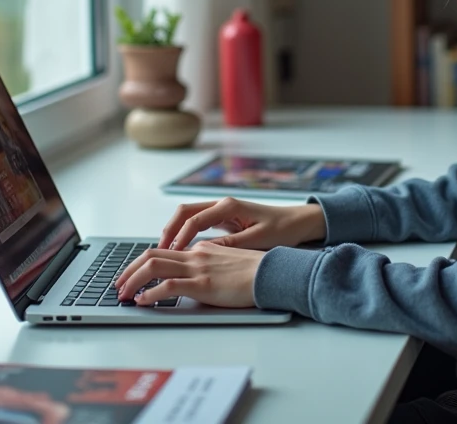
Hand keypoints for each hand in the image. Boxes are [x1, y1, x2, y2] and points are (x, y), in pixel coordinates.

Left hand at [114, 241, 263, 306]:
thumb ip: (210, 264)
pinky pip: (168, 286)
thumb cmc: (256, 271)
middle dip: (129, 270)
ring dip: (132, 280)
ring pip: (153, 266)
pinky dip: (150, 293)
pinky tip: (142, 301)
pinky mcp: (202, 283)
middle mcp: (195, 254)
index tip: (132, 275)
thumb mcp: (228, 262)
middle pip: (151, 255)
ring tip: (123, 294)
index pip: (164, 251)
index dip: (143, 263)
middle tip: (118, 284)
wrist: (272, 272)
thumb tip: (195, 276)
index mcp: (201, 249)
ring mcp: (198, 268)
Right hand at [157, 197, 325, 250]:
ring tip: (164, 251)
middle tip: (158, 251)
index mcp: (229, 206)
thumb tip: (204, 253)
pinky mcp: (225, 217)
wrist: (298, 221)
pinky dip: (185, 233)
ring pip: (189, 215)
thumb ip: (230, 245)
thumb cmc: (282, 229)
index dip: (180, 237)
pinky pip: (198, 222)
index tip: (172, 253)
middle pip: (185, 212)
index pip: (195, 220)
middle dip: (169, 230)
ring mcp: (222, 209)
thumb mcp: (257, 240)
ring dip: (175, 231)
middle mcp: (222, 204)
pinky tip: (181, 248)